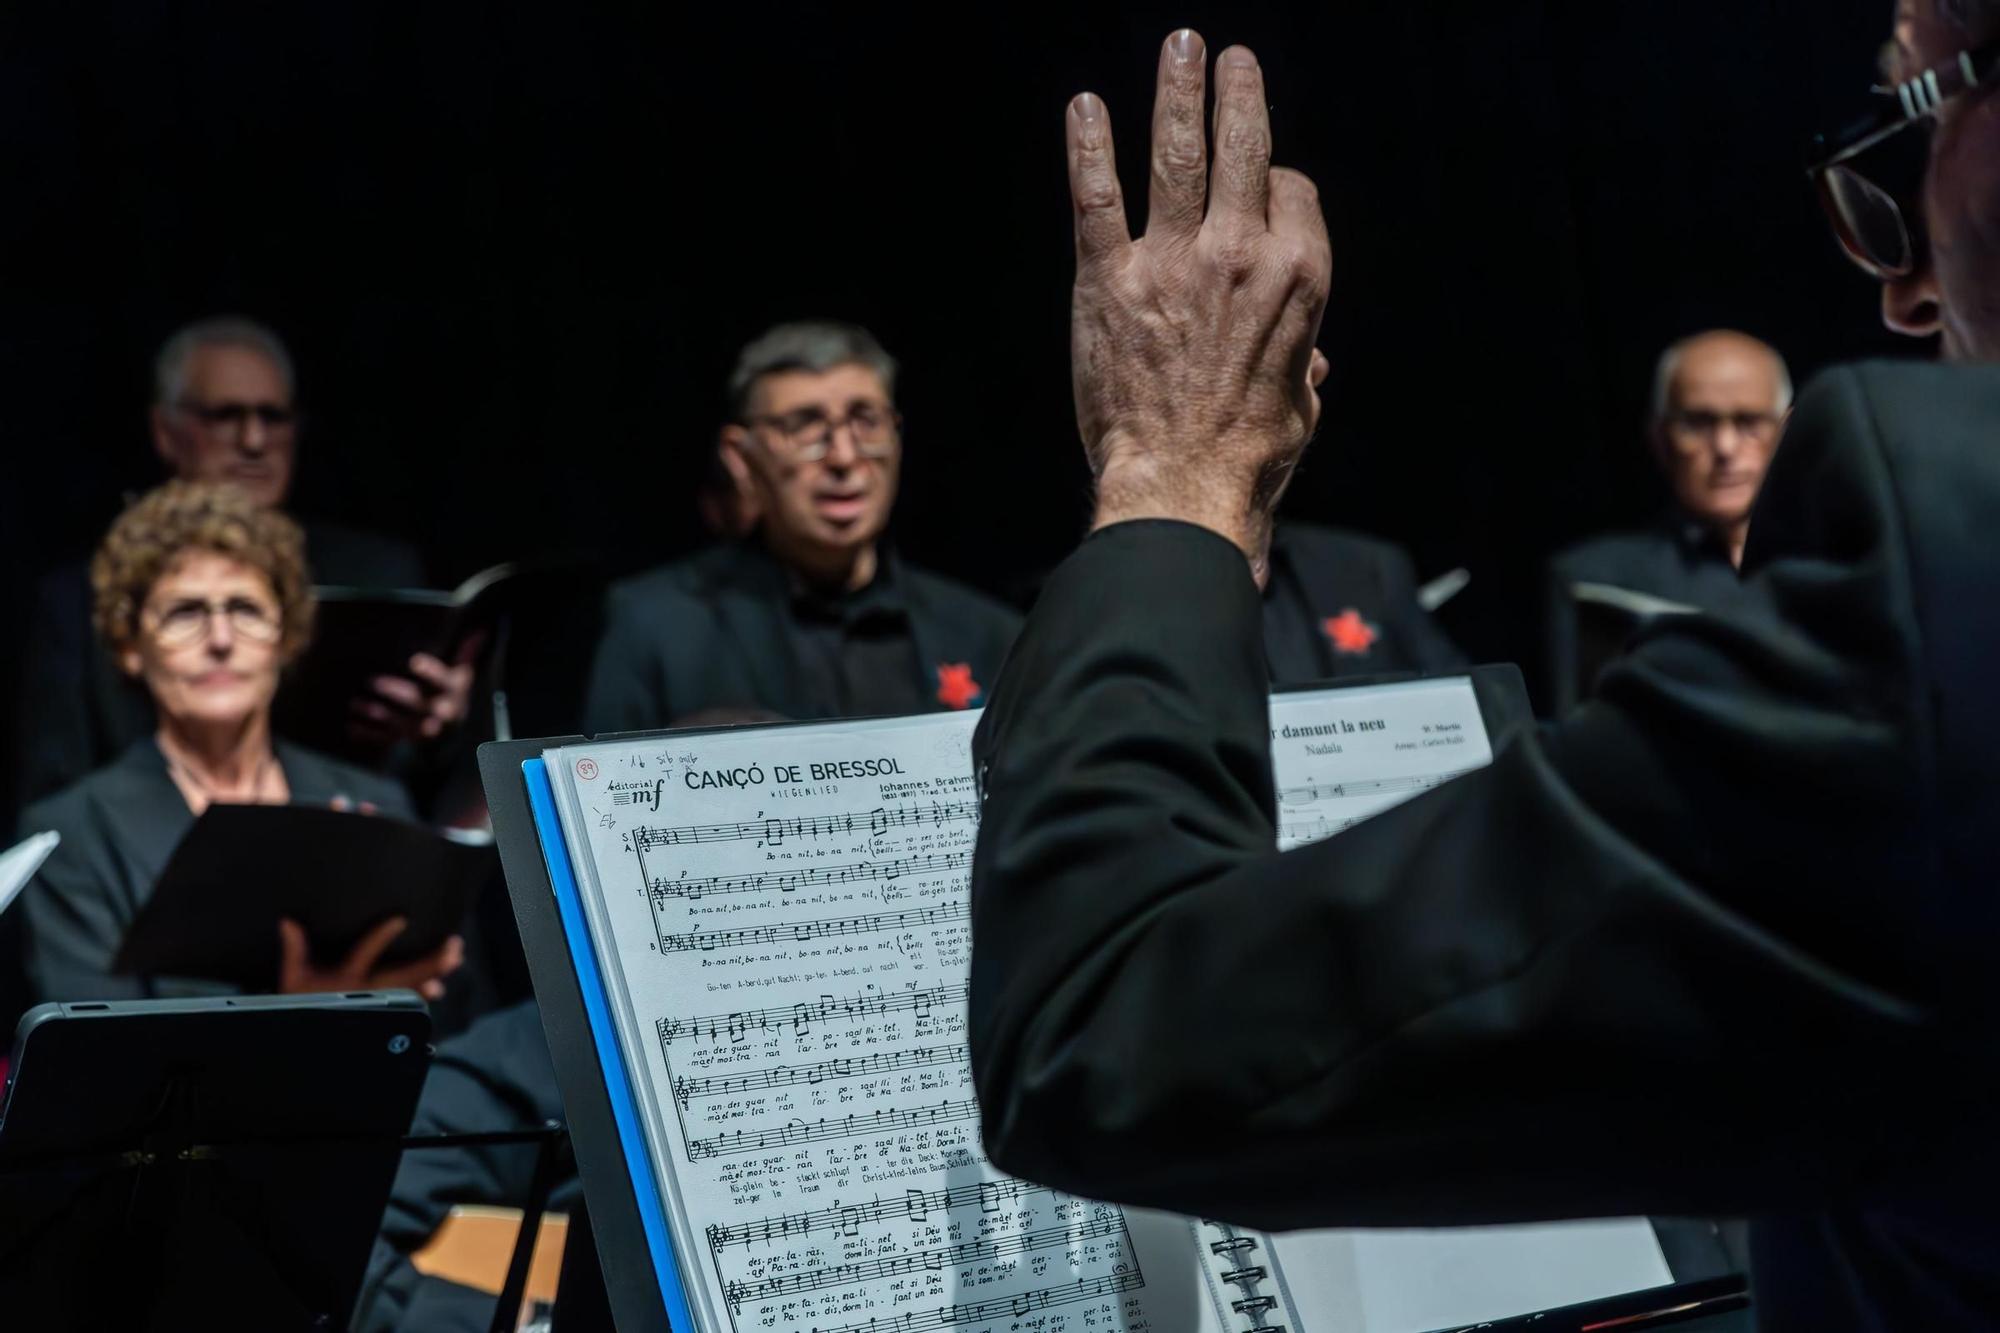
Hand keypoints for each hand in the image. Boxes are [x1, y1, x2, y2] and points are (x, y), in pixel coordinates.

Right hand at [278, 915, 464, 1000]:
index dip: (382, 937)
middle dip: (431, 962)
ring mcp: (378, 1002)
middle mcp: (368, 991)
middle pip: (405, 975)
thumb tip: (287, 922)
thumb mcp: (293, 977)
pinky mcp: (381, 1011)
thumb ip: (295, 949)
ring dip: (435, 974)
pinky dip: (423, 996)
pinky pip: (409, 1006)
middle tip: (453, 947)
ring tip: (454, 959)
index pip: (366, 954)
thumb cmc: (299, 1001)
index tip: (401, 920)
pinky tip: (438, 987)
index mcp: (346, 978)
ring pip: (413, 988)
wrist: (302, 1039)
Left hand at [348, 637, 482, 747]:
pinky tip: (352, 726)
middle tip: (373, 680)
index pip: (443, 681)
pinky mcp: (408, 742)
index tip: (414, 661)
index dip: (430, 672)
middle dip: (395, 693)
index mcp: (453, 694)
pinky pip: (388, 740)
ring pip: (400, 724)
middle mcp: (440, 714)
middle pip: (419, 704)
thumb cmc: (452, 695)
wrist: (450, 733)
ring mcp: (423, 731)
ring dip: (378, 715)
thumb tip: (482, 630)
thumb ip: (467, 655)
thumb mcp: (462, 676)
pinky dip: (369, 735)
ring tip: (357, 703)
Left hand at [1066, 30, 1332, 580]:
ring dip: (1177, 92)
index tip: (1262, 184)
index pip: (1290, 191)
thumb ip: (1303, 364)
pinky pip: (1096, 198)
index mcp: (1299, 274)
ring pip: (1176, 155)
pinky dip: (1087, 148)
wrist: (1182, 485)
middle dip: (1239, 93)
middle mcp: (1240, 253)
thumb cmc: (1250, 455)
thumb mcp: (1300, 403)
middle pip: (1243, 148)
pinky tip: (1083, 108)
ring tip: (1180, 46)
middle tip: (1231, 56)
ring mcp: (1171, 261)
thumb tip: (1311, 363)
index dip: (1278, 183)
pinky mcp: (1108, 280)